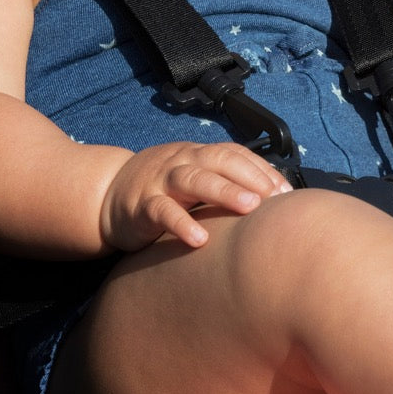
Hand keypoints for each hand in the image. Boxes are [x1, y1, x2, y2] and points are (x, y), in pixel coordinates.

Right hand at [100, 141, 290, 250]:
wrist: (107, 195)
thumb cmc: (162, 190)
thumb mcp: (193, 179)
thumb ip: (224, 183)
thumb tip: (272, 200)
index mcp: (198, 155)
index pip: (235, 154)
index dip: (261, 169)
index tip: (285, 191)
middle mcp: (181, 162)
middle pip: (219, 161)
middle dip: (249, 176)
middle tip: (274, 197)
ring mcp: (160, 181)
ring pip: (193, 179)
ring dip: (224, 190)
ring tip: (249, 207)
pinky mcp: (141, 205)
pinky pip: (162, 212)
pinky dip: (182, 224)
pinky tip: (200, 240)